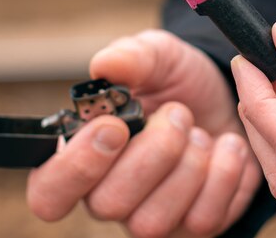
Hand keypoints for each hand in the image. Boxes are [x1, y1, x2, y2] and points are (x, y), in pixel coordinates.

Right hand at [27, 30, 261, 236]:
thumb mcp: (158, 55)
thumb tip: (105, 65)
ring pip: (152, 221)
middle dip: (153, 153)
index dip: (76, 167)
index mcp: (84, 154)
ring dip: (188, 165)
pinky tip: (226, 146)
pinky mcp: (192, 226)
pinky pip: (202, 221)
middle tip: (178, 113)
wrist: (228, 98)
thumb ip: (131, 56)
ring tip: (200, 131)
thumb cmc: (179, 82)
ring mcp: (151, 216)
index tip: (115, 126)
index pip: (48, 191)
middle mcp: (110, 194)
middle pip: (107, 205)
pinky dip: (222, 175)